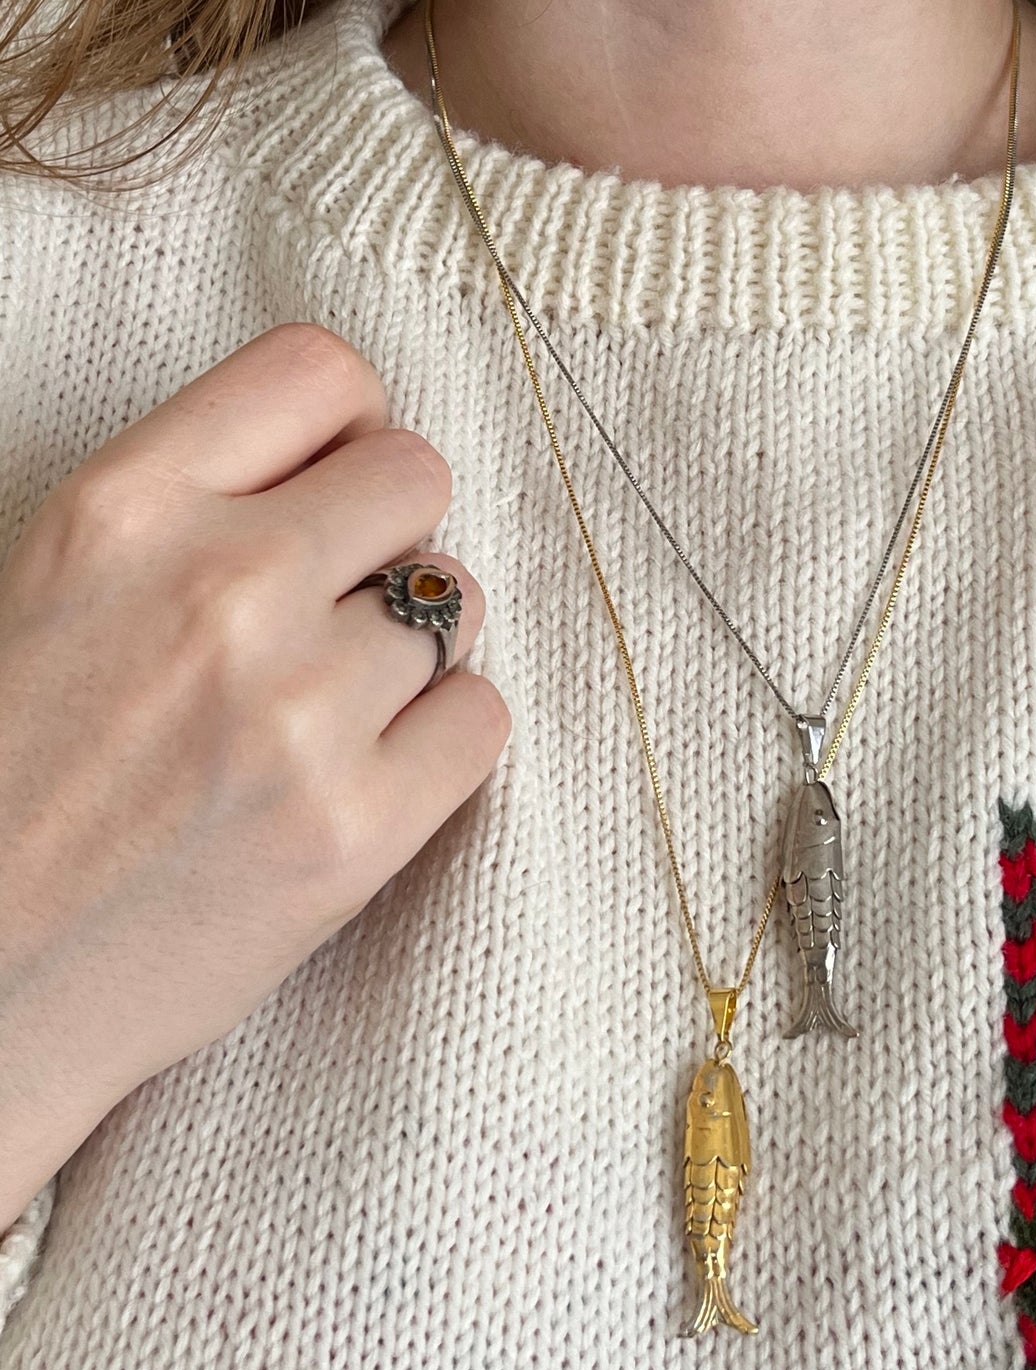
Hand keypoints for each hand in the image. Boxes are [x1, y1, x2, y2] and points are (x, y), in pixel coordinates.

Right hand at [0, 323, 508, 1223]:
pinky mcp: (356, 829)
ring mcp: (299, 713)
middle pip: (419, 477)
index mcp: (121, 510)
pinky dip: (443, 736)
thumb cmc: (12, 776)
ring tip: (336, 707)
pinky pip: (484, 717)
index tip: (337, 484)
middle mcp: (221, 590)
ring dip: (416, 643)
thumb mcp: (55, 586)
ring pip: (460, 602)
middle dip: (391, 533)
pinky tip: (371, 770)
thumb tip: (351, 464)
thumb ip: (194, 508)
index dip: (348, 429)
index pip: (320, 370)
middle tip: (342, 605)